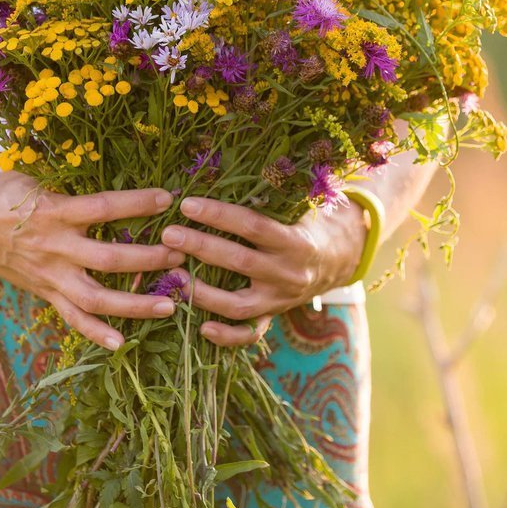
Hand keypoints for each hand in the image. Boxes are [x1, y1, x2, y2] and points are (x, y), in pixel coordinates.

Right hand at [0, 171, 184, 350]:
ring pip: (96, 298)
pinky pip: (72, 318)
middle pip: (108, 260)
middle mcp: (53, 248)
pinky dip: (96, 333)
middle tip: (183, 254)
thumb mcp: (32, 181)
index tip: (169, 198)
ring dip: (135, 305)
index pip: (102, 208)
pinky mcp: (43, 292)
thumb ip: (69, 188)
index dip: (136, 203)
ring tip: (172, 305)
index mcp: (52, 213)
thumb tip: (110, 185)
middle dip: (149, 258)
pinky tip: (122, 344)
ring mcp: (48, 275)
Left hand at [159, 196, 368, 346]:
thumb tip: (224, 172)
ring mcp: (280, 300)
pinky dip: (226, 335)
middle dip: (201, 247)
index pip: (253, 226)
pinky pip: (249, 333)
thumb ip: (269, 197)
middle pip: (239, 262)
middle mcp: (288, 273)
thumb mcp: (299, 206)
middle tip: (168, 234)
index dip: (219, 215)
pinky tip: (201, 328)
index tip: (187, 204)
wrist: (338, 260)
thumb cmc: (306, 224)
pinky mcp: (273, 317)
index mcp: (296, 241)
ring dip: (202, 292)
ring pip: (238, 304)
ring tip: (170, 276)